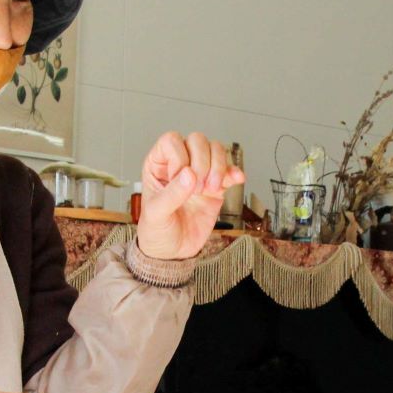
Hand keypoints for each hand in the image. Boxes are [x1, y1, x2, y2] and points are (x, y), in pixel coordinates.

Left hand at [134, 132, 245, 260]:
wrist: (173, 252)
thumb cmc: (156, 231)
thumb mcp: (156, 214)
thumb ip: (171, 194)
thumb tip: (189, 174)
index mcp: (158, 164)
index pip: (172, 141)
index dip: (180, 157)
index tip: (180, 180)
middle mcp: (180, 163)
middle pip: (197, 141)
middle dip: (202, 163)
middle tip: (197, 189)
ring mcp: (200, 173)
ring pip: (215, 150)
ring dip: (218, 168)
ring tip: (210, 190)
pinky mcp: (216, 186)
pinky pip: (229, 170)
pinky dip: (235, 173)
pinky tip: (236, 181)